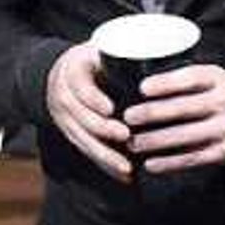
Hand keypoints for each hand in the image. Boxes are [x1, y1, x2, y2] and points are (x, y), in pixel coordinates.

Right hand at [44, 43, 134, 182]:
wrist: (61, 71)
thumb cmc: (94, 59)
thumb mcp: (102, 48)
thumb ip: (126, 52)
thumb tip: (163, 52)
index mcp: (73, 70)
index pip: (79, 85)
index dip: (93, 98)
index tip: (110, 108)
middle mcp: (63, 94)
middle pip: (79, 116)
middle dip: (102, 129)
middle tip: (126, 136)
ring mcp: (64, 117)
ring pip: (81, 139)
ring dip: (104, 154)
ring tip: (127, 167)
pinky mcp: (70, 133)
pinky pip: (86, 151)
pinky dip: (105, 164)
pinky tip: (124, 176)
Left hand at [127, 64, 224, 170]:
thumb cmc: (220, 94)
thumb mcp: (210, 77)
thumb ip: (184, 79)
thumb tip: (142, 87)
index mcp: (218, 79)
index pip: (189, 79)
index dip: (165, 84)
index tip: (142, 88)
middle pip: (183, 108)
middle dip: (152, 113)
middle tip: (128, 118)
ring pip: (184, 136)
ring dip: (155, 141)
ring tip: (134, 143)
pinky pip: (192, 158)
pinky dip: (169, 163)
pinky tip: (151, 164)